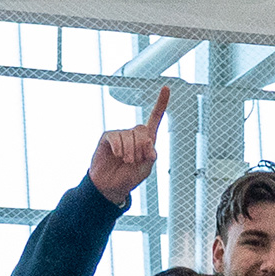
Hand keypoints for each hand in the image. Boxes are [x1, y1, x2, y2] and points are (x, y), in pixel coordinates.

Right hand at [88, 85, 171, 203]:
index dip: (161, 104)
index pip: (155, 119)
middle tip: (134, 161)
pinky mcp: (108, 137)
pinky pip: (115, 137)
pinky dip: (118, 148)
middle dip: (140, 148)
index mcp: (146, 140)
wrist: (111, 186)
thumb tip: (149, 139)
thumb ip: (151, 154)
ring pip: (129, 136)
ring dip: (129, 152)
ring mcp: (121, 135)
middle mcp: (134, 134)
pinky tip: (116, 155)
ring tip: (125, 161)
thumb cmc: (129, 177)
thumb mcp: (146, 169)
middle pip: (142, 130)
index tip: (166, 88)